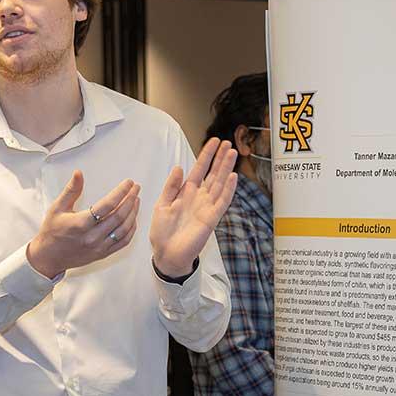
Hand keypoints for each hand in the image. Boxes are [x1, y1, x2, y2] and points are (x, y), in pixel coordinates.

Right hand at [27, 171, 140, 277]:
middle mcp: (92, 237)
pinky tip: (133, 219)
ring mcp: (99, 247)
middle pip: (119, 216)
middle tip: (136, 188)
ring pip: (124, 229)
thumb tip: (79, 173)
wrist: (48, 257)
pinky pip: (123, 242)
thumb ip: (71, 190)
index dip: (121, 192)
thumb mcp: (57, 207)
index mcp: (81, 223)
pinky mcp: (102, 254)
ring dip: (133, 213)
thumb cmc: (52, 231)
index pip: (108, 205)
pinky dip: (131, 230)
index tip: (129, 183)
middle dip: (130, 199)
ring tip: (136, 200)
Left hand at [149, 139, 237, 277]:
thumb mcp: (161, 204)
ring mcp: (207, 207)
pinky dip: (228, 189)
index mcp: (186, 193)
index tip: (213, 142)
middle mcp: (199, 198)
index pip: (198, 169)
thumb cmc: (162, 232)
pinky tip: (233, 176)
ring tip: (232, 153)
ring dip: (226, 168)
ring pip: (219, 183)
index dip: (206, 156)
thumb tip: (179, 167)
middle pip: (212, 174)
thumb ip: (171, 187)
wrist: (166, 254)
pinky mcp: (211, 218)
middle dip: (220, 158)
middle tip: (228, 143)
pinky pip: (222, 201)